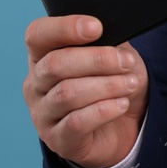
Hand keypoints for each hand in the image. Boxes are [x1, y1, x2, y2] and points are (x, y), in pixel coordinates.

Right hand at [24, 15, 147, 167]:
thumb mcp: (113, 55)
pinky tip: (121, 104)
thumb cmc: (111, 84)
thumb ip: (106, 41)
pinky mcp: (57, 139)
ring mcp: (42, 114)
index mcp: (43, 55)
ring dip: (106, 85)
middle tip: (126, 61)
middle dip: (97, 60)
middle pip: (55, 64)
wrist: (123, 126)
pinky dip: (104, 110)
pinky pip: (77, 122)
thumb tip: (109, 32)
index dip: (64, 28)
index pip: (38, 34)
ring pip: (67, 93)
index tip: (96, 28)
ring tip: (130, 83)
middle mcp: (36, 84)